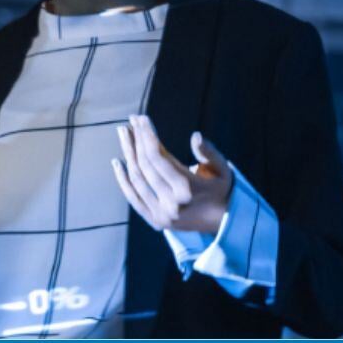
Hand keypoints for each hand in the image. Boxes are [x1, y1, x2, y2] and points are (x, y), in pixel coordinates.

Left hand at [111, 114, 232, 233]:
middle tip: (130, 122)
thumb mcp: (223, 169)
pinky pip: (134, 198)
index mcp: (189, 188)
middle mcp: (172, 203)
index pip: (159, 157)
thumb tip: (195, 136)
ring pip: (137, 180)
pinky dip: (123, 180)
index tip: (141, 119)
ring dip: (128, 154)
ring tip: (124, 134)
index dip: (147, 136)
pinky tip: (118, 162)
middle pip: (145, 166)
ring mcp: (162, 214)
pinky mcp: (156, 221)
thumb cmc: (222, 189)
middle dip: (136, 141)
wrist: (224, 223)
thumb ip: (209, 152)